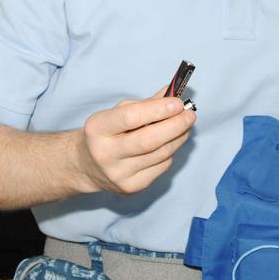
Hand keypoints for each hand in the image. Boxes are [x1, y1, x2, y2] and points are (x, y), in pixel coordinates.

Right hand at [75, 86, 195, 194]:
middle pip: (149, 140)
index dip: (158, 109)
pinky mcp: (131, 187)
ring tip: (185, 126)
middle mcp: (105, 153)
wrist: (88, 166)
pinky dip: (170, 152)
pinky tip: (169, 143)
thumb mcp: (117, 113)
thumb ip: (145, 103)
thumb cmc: (107, 133)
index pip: (131, 118)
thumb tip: (173, 92)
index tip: (178, 103)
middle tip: (190, 115)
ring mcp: (118, 174)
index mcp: (97, 128)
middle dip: (175, 125)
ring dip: (178, 137)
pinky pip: (161, 167)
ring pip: (160, 154)